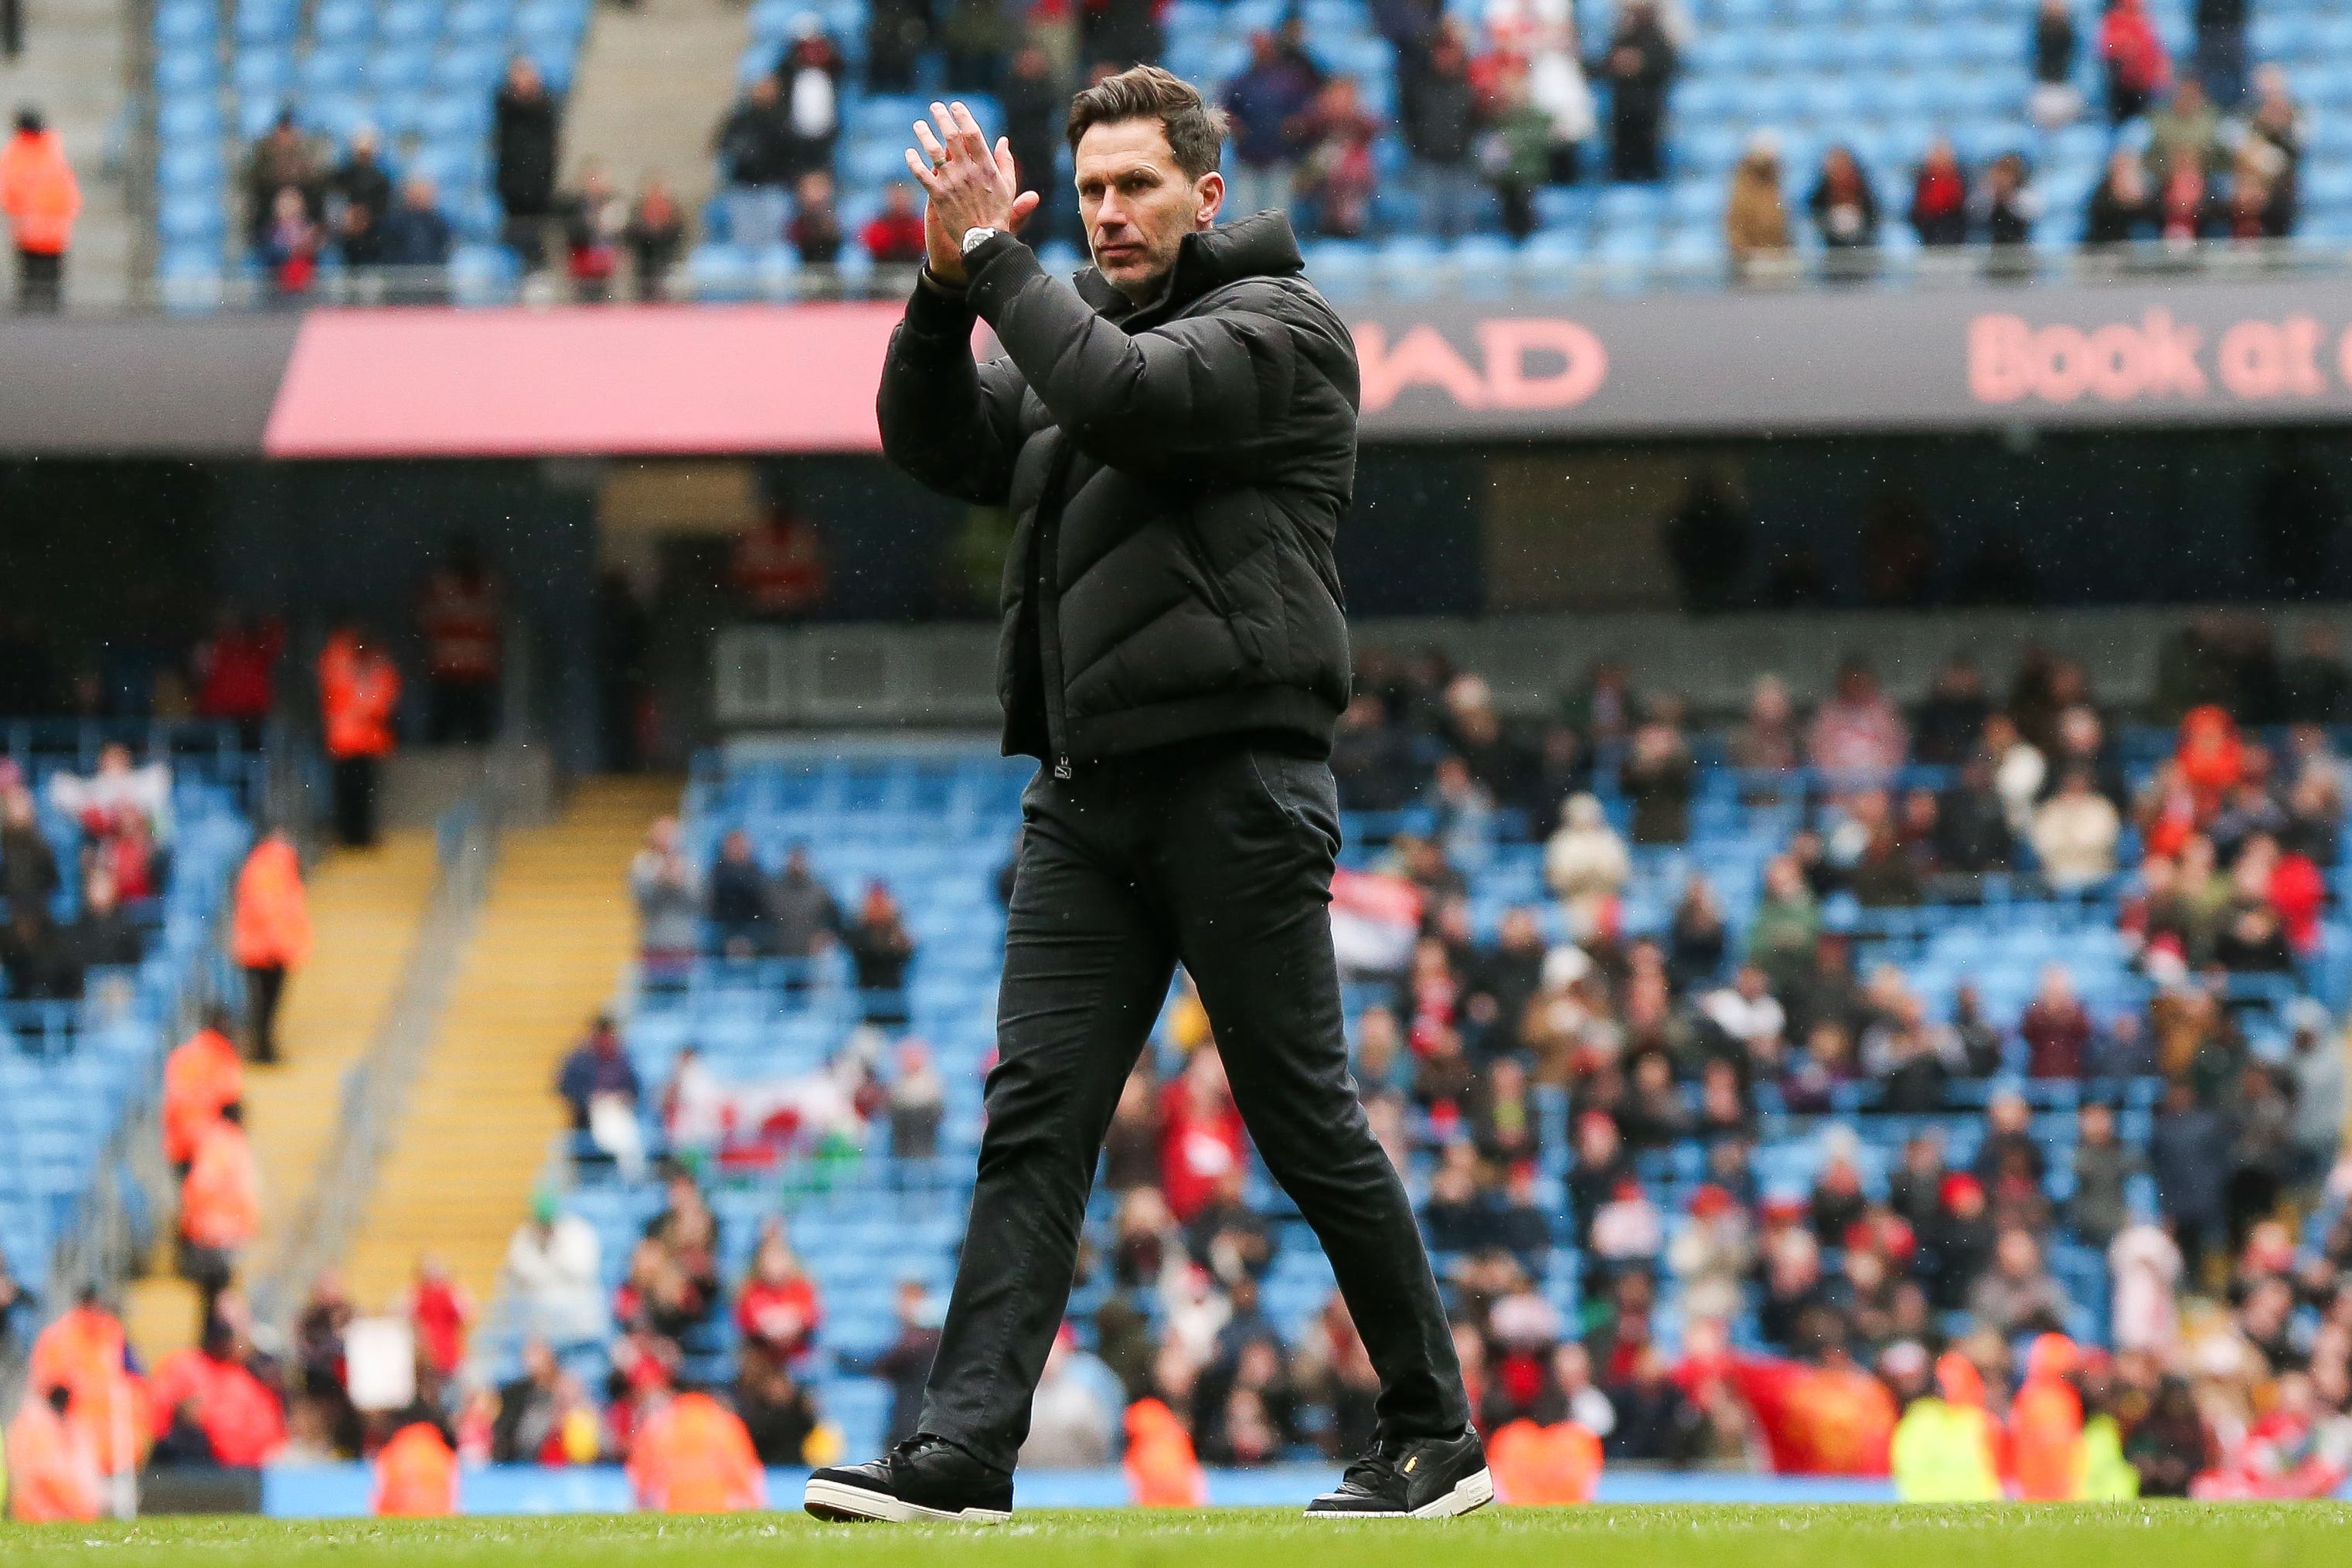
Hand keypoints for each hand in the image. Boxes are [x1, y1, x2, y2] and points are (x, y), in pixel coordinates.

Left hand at [906, 99, 1039, 284]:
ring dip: (924, 135)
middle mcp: (966, 170)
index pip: (971, 133)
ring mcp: (950, 181)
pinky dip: (913, 162)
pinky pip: (921, 174)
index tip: (956, 106)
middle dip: (942, 118)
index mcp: (985, 165)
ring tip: (918, 124)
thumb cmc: (998, 213)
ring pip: (933, 151)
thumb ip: (1005, 161)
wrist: (983, 238)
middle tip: (935, 107)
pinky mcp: (937, 194)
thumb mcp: (1008, 185)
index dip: (963, 116)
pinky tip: (909, 152)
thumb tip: (1003, 140)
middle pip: (951, 136)